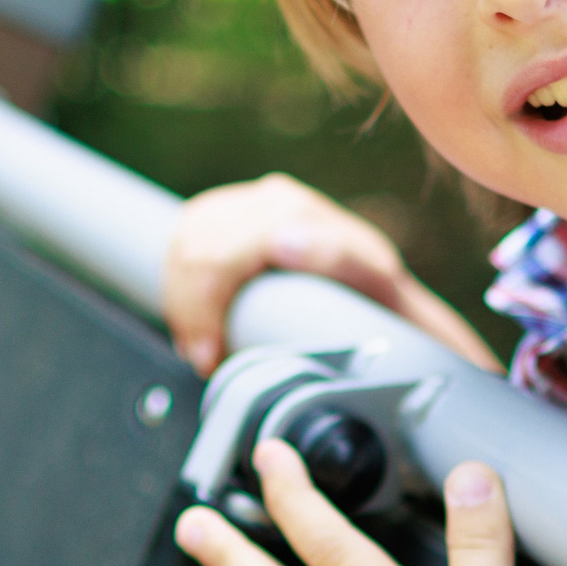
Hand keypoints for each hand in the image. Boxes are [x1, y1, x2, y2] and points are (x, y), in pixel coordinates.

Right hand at [164, 173, 496, 374]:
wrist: (379, 302)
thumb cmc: (384, 312)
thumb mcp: (389, 305)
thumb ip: (354, 271)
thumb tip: (284, 242)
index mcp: (317, 220)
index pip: (254, 238)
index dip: (218, 299)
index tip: (212, 352)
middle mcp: (282, 202)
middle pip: (207, 244)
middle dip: (195, 310)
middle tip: (206, 362)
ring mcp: (250, 207)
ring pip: (187, 243)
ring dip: (182, 302)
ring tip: (203, 351)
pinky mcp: (224, 220)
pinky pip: (180, 245)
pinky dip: (177, 291)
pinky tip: (195, 328)